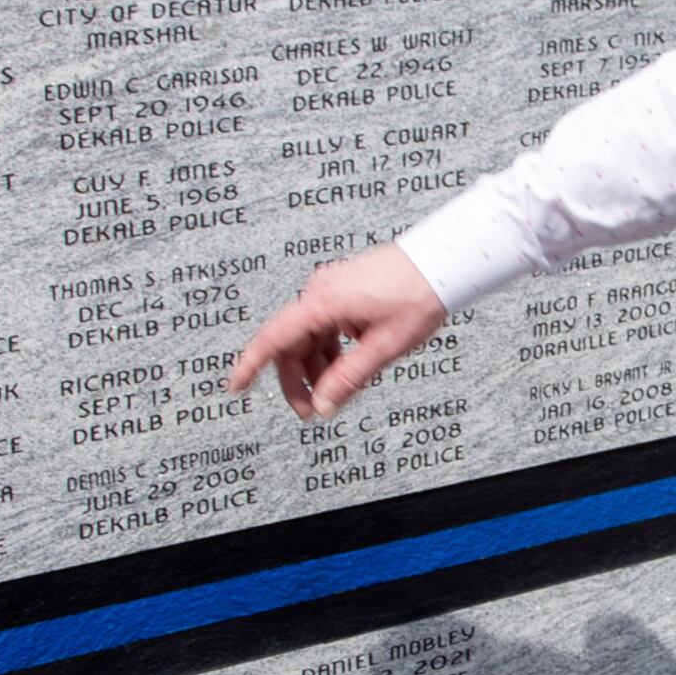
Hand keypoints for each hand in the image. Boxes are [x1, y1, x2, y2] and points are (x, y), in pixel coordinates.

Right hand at [225, 246, 449, 419]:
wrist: (440, 263)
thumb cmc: (417, 294)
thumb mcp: (384, 346)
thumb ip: (349, 379)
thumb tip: (324, 404)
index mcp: (323, 302)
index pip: (274, 338)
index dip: (250, 365)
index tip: (235, 386)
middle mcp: (320, 292)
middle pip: (291, 343)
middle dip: (297, 380)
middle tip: (310, 411)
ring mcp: (330, 290)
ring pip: (308, 338)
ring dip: (316, 367)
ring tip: (336, 391)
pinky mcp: (342, 292)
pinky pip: (324, 328)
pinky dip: (330, 351)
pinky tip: (346, 366)